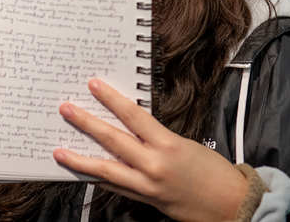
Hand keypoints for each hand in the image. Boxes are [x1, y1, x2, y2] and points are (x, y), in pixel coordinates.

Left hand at [53, 79, 247, 221]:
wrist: (229, 205)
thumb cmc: (214, 172)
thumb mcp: (185, 144)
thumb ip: (157, 137)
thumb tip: (130, 125)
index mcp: (167, 145)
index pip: (132, 116)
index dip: (111, 99)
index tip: (94, 85)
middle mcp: (153, 166)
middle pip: (112, 141)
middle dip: (86, 123)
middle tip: (66, 110)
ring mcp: (146, 186)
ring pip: (105, 169)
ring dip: (79, 159)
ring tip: (60, 150)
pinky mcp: (145, 200)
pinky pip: (114, 187)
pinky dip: (96, 179)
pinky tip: (82, 172)